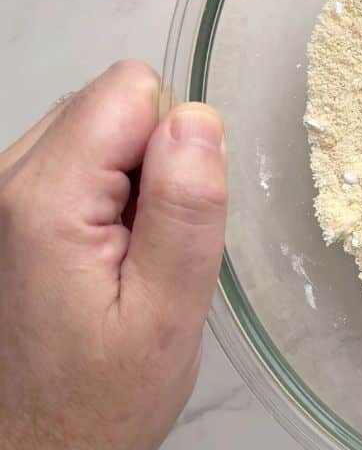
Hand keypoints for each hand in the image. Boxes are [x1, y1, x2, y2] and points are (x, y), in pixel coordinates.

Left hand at [0, 61, 227, 449]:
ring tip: (128, 258)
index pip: (130, 90)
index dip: (176, 143)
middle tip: (152, 246)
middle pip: (110, 103)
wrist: (34, 448)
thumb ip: (185, 209)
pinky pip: (77, 161)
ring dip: (129, 181)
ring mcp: (0, 195)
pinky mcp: (6, 210)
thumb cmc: (99, 400)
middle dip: (153, 160)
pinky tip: (106, 259)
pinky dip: (105, 196)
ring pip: (95, 128)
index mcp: (45, 201)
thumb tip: (199, 118)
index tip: (171, 215)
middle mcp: (6, 182)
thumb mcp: (169, 313)